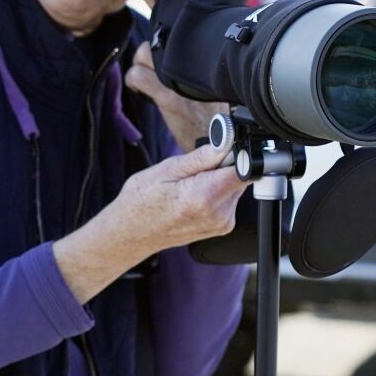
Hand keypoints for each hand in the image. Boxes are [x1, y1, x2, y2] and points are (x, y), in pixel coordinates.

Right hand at [54, 141, 247, 302]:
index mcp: (204, 197)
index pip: (244, 168)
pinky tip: (195, 196)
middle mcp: (218, 214)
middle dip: (224, 167)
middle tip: (196, 170)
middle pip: (240, 177)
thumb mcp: (167, 169)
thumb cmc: (141, 201)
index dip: (237, 154)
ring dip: (220, 180)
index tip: (224, 149)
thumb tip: (226, 142)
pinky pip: (230, 200)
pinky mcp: (223, 227)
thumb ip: (202, 157)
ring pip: (235, 188)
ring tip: (192, 185)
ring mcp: (222, 224)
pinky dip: (217, 193)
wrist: (131, 233)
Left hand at [126, 40, 225, 153]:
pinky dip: (133, 81)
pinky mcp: (168, 98)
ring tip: (145, 80)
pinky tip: (140, 91)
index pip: (178, 36)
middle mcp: (193, 68)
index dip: (166, 46)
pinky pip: (137, 76)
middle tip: (152, 70)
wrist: (222, 144)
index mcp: (206, 62)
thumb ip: (206, 75)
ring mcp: (178, 82)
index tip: (166, 59)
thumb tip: (198, 63)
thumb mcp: (220, 90)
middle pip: (158, 41)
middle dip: (150, 54)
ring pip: (143, 54)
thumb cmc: (220, 119)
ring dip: (139, 65)